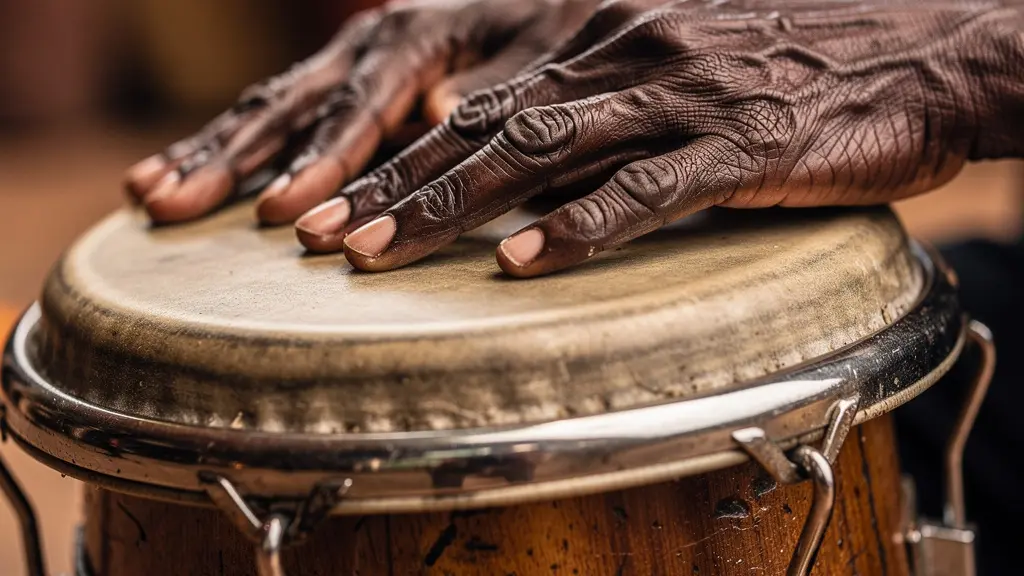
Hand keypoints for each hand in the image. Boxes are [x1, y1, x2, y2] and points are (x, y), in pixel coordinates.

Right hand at [124, 0, 598, 223]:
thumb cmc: (548, 29)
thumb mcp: (538, 54)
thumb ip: (493, 87)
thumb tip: (438, 112)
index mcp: (414, 37)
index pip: (359, 110)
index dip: (320, 163)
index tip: (284, 214)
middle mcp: (366, 42)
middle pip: (290, 106)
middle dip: (228, 159)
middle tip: (169, 208)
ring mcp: (346, 59)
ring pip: (267, 105)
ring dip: (208, 152)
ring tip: (147, 195)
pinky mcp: (341, 78)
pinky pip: (276, 111)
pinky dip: (226, 145)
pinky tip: (174, 173)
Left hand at [293, 0, 1023, 276]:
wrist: (924, 49)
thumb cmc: (796, 68)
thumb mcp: (679, 70)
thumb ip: (605, 109)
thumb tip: (531, 165)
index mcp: (604, 41)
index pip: (479, 108)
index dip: (399, 160)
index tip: (332, 207)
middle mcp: (624, 58)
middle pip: (484, 131)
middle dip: (393, 188)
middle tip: (319, 239)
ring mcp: (677, 98)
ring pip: (539, 154)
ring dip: (450, 206)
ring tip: (378, 253)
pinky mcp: (736, 145)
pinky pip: (642, 190)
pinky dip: (578, 229)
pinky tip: (522, 264)